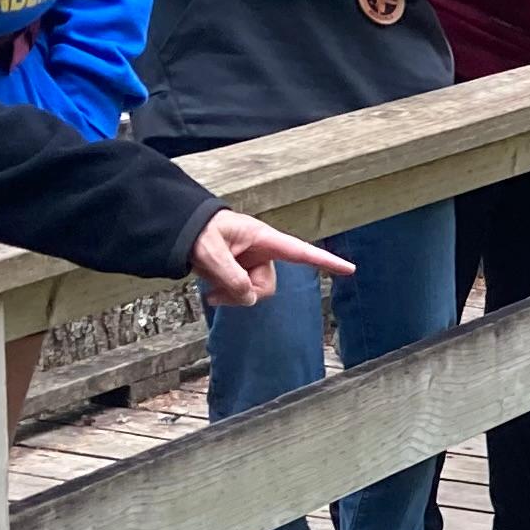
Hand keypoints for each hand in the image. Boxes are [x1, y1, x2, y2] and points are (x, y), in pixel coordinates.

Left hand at [191, 210, 358, 307]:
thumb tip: (249, 297)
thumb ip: (231, 277)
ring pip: (254, 293)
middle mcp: (261, 252)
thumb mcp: (209, 253)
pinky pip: (243, 293)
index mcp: (262, 239)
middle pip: (267, 285)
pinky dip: (227, 295)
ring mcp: (252, 263)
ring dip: (232, 295)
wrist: (180, 231)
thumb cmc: (196, 232)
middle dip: (244, 294)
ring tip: (209, 289)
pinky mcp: (242, 272)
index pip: (300, 251)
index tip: (349, 269)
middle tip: (215, 294)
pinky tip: (211, 289)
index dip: (325, 261)